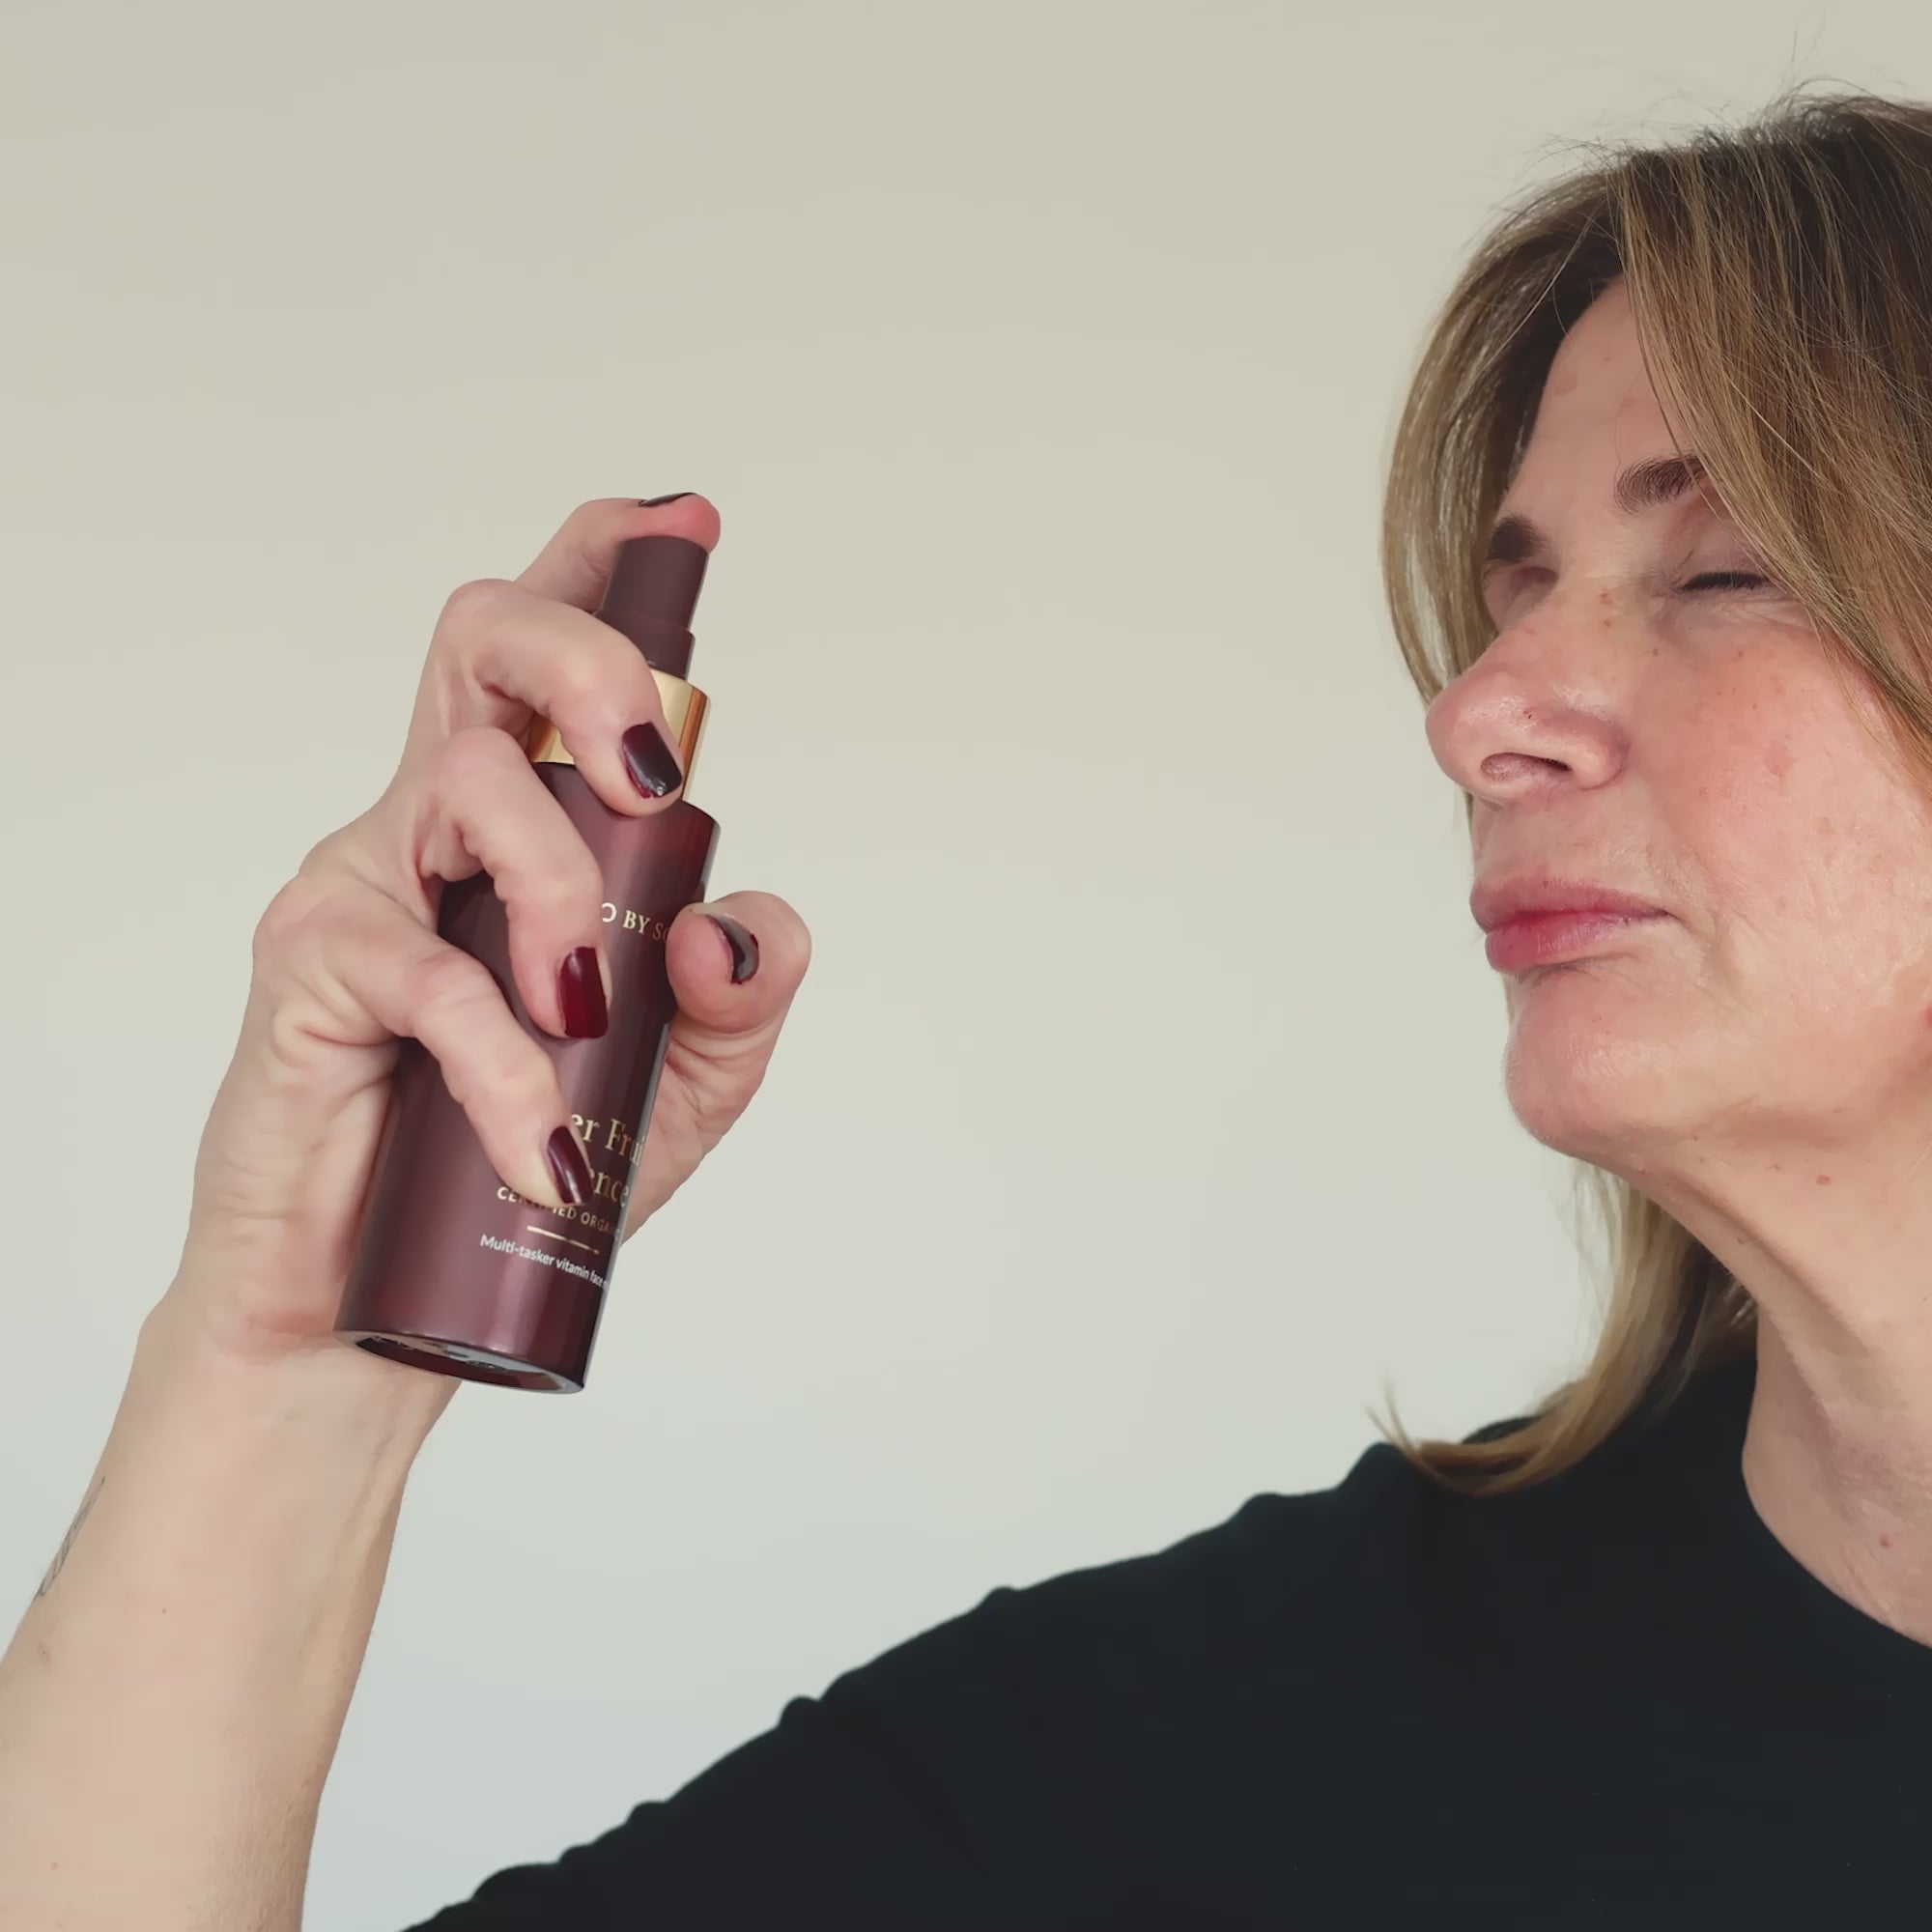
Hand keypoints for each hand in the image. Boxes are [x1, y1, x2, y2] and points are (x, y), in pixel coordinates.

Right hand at [156, 496, 808, 1400]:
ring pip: (474, 785)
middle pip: (484, 638)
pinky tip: (546, 1143)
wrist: (369, 1311)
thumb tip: (731, 924)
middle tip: (661, 767)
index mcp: (522, 825)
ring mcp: (365, 879)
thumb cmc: (516, 1166)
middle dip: (592, 658)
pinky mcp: (309, 966)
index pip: (544, 660)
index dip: (605, 568)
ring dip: (566, 897)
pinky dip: (510, 1062)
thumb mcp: (677, 1084)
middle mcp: (437, 822)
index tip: (682, 522)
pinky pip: (428, 973)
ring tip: (590, 1020)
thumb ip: (735, 995)